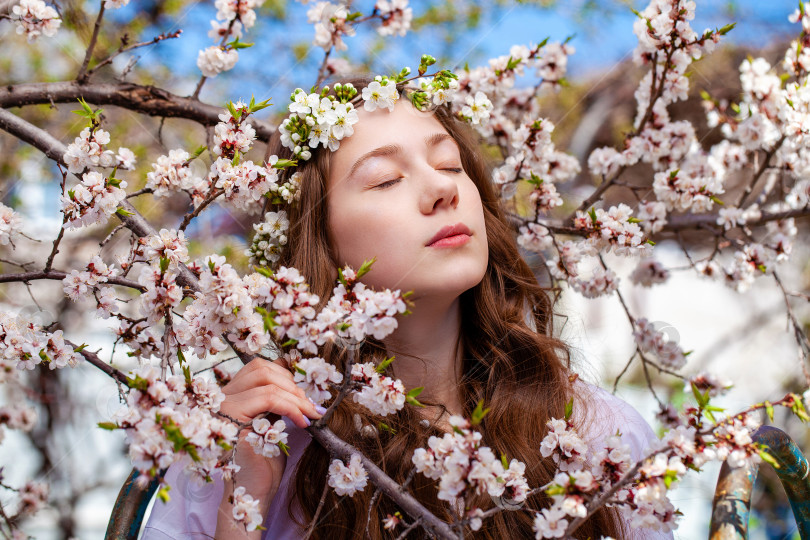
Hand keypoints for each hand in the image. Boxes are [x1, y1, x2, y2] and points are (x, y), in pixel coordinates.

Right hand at [216, 357, 322, 536]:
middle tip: (311, 406)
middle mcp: (223, 398)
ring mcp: (224, 407)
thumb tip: (297, 382)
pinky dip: (291, 407)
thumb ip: (277, 401)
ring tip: (310, 414)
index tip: (306, 394)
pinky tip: (302, 422)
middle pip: (262, 369)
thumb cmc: (265, 461)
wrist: (256, 491)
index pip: (258, 367)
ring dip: (296, 397)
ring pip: (267, 382)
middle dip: (293, 385)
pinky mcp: (232, 420)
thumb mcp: (273, 422)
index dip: (287, 374)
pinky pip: (267, 399)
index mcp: (232, 395)